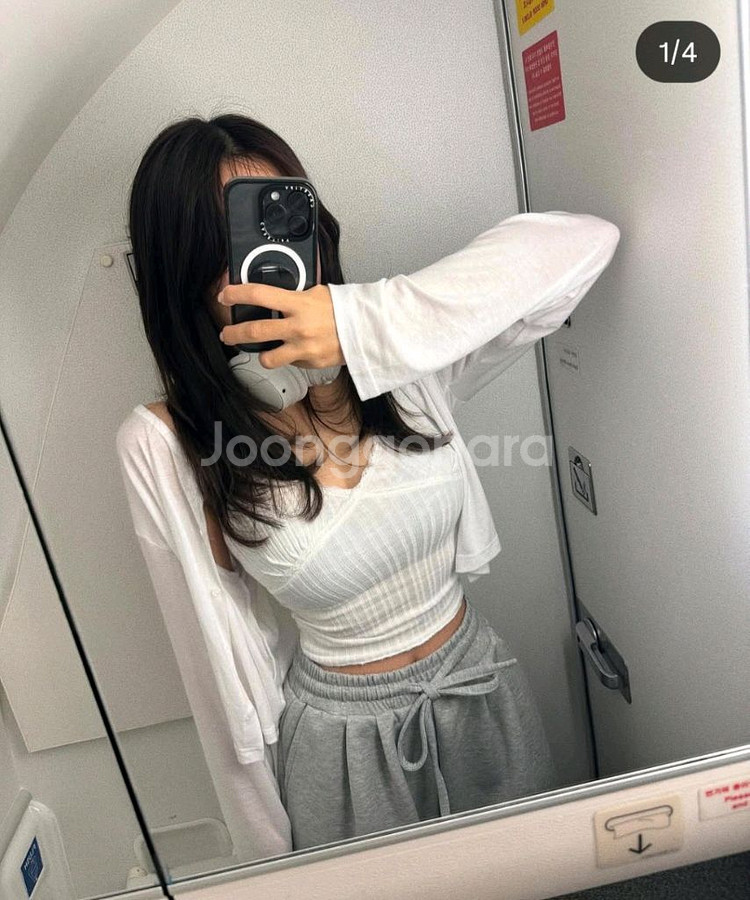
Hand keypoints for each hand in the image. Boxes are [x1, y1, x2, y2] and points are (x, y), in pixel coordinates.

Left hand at [218, 283, 344, 369]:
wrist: (367, 330)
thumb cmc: (344, 310)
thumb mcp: (316, 293)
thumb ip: (295, 296)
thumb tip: (275, 296)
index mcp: (298, 303)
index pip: (259, 295)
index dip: (236, 295)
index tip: (225, 296)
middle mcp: (297, 326)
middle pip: (254, 331)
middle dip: (234, 334)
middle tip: (226, 334)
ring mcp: (303, 347)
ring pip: (267, 358)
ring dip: (260, 355)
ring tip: (260, 352)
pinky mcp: (310, 362)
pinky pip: (291, 362)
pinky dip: (289, 358)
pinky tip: (296, 351)